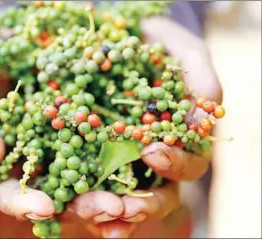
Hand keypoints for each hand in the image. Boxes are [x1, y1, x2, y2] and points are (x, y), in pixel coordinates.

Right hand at [0, 49, 123, 236]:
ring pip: (93, 180)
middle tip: (112, 209)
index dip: (25, 204)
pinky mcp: (94, 130)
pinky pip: (114, 148)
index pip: (12, 194)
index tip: (46, 208)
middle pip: (63, 196)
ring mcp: (69, 149)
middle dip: (86, 206)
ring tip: (137, 200)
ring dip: (117, 193)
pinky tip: (150, 160)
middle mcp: (40, 165)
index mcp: (6, 166)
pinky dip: (131, 159)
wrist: (8, 49)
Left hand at [96, 16, 222, 237]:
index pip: (186, 165)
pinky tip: (65, 205)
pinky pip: (82, 184)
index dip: (175, 165)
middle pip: (154, 194)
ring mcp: (117, 160)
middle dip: (141, 204)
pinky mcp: (85, 156)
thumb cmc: (157, 44)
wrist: (117, 37)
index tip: (152, 152)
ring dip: (108, 211)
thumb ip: (200, 79)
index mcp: (178, 139)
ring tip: (94, 212)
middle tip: (123, 207)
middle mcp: (149, 157)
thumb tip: (201, 120)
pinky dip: (77, 198)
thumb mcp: (183, 51)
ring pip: (118, 198)